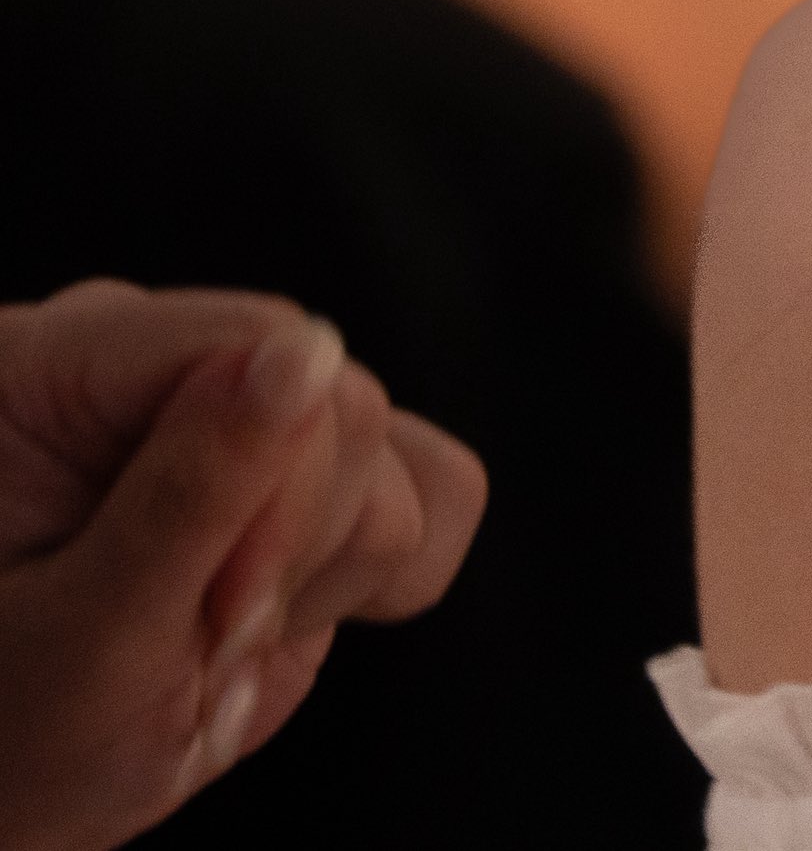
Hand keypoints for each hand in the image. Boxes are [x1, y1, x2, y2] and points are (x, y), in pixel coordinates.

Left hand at [0, 281, 484, 850]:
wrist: (22, 799)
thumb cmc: (7, 740)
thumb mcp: (84, 642)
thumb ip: (191, 494)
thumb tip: (310, 351)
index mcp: (50, 368)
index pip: (250, 340)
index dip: (281, 478)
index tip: (225, 617)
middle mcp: (151, 365)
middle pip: (339, 403)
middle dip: (290, 554)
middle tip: (198, 654)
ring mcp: (240, 410)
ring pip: (394, 452)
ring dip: (320, 584)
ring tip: (208, 647)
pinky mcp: (318, 462)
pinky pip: (438, 484)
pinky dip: (381, 580)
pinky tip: (275, 620)